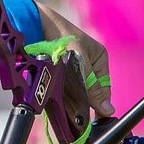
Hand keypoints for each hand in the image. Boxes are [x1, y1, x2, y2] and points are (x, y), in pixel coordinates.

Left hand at [36, 3, 113, 117]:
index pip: (103, 88)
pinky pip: (61, 88)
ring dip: (69, 99)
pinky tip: (55, 99)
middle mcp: (87, 64)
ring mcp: (72, 68)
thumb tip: (108, 110)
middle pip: (88, 91)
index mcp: (99, 59)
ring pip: (74, 91)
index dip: (99, 104)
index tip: (93, 120)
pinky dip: (59, 94)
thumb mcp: (80, 62)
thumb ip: (92, 87)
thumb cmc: (61, 36)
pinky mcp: (57, 72)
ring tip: (64, 106)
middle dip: (82, 101)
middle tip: (76, 114)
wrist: (35, 24)